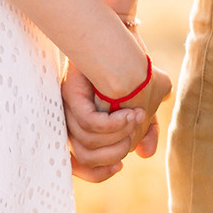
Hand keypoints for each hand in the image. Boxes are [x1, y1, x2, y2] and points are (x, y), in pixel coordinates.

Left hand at [62, 61, 172, 179]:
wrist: (119, 38)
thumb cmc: (129, 71)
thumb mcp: (142, 103)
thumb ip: (144, 129)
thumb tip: (145, 154)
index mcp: (80, 129)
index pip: (79, 167)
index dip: (99, 174)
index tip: (122, 163)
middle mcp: (68, 121)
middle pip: (87, 158)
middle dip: (118, 148)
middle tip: (138, 126)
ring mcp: (67, 108)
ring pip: (89, 142)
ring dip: (120, 134)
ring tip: (137, 115)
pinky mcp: (71, 95)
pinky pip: (91, 123)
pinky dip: (114, 124)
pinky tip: (131, 112)